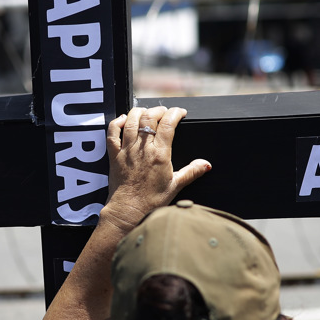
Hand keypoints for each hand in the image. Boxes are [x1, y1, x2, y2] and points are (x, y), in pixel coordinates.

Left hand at [101, 106, 210, 230]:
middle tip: (165, 112)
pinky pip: (112, 132)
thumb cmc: (151, 201)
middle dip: (159, 109)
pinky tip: (125, 120)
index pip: (168, 124)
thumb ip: (192, 172)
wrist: (128, 211)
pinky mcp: (114, 155)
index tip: (180, 112)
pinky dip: (117, 122)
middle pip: (149, 117)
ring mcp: (127, 150)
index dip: (175, 113)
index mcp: (160, 155)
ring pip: (131, 120)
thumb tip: (207, 164)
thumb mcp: (176, 186)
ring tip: (147, 112)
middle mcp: (142, 149)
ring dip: (139, 111)